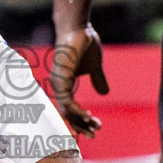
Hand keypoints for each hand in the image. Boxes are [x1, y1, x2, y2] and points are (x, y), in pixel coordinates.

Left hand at [49, 23, 108, 137]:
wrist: (80, 29)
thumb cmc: (85, 44)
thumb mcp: (95, 67)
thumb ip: (98, 80)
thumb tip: (104, 93)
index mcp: (64, 84)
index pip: (70, 108)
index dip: (81, 119)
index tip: (95, 126)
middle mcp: (58, 85)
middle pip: (67, 113)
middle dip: (82, 125)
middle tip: (95, 133)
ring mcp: (58, 82)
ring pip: (67, 110)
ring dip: (81, 121)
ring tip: (95, 126)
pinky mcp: (61, 78)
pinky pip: (67, 101)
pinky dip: (77, 111)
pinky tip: (89, 116)